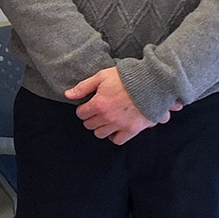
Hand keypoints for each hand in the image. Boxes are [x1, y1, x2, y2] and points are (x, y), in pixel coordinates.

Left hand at [65, 67, 181, 145]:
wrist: (151, 83)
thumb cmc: (126, 78)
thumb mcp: (101, 77)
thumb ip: (83, 87)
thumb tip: (67, 95)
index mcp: (98, 104)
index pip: (81, 114)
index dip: (82, 109)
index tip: (87, 106)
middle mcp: (107, 117)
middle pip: (89, 125)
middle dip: (90, 118)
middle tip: (96, 112)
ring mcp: (120, 125)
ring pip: (101, 134)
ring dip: (100, 128)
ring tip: (105, 120)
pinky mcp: (132, 130)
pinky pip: (117, 140)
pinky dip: (114, 136)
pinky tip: (115, 128)